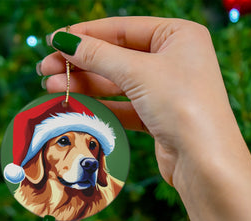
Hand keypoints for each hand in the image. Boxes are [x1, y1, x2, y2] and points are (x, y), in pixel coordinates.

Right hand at [40, 17, 250, 220]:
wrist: (205, 161)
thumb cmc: (182, 106)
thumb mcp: (138, 72)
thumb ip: (98, 55)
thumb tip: (63, 41)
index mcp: (178, 35)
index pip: (123, 28)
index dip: (86, 35)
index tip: (54, 42)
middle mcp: (175, 60)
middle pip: (118, 56)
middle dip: (81, 63)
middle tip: (45, 69)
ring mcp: (167, 90)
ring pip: (119, 83)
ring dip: (86, 84)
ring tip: (52, 86)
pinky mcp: (160, 117)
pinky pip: (125, 105)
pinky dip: (102, 105)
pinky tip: (76, 103)